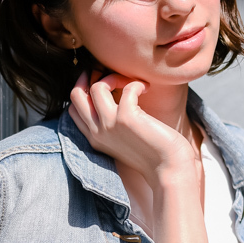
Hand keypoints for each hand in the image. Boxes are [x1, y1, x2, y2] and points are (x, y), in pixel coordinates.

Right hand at [68, 70, 196, 188]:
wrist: (169, 170)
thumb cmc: (152, 154)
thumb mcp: (124, 140)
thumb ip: (113, 124)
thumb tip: (114, 95)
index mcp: (95, 138)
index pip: (74, 108)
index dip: (84, 90)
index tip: (99, 80)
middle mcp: (98, 132)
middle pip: (76, 95)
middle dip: (89, 76)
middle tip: (107, 72)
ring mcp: (110, 125)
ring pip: (96, 87)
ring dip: (114, 76)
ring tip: (130, 82)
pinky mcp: (127, 118)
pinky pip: (126, 89)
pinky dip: (136, 83)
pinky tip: (146, 87)